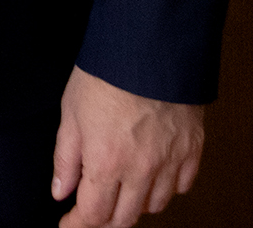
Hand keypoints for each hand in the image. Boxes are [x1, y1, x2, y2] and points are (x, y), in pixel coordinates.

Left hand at [52, 66, 204, 226]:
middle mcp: (140, 168)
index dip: (78, 225)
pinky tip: (152, 174)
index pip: (93, 215)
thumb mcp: (71, 112)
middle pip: (124, 219)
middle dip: (104, 220)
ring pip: (154, 206)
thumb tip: (60, 189)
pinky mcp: (192, 149)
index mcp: (106, 161)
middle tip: (93, 210)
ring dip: (135, 204)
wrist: (150, 44)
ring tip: (121, 188)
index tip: (69, 224)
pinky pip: (181, 186)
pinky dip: (166, 187)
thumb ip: (65, 157)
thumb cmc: (107, 72)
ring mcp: (170, 161)